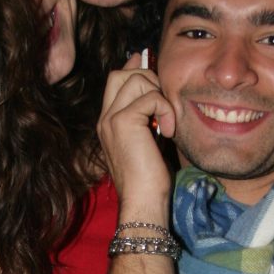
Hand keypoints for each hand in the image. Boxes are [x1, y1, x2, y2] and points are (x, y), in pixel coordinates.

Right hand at [97, 53, 176, 221]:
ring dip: (159, 95)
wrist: (143, 202)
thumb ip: (148, 118)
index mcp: (107, 123)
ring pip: (136, 80)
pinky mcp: (124, 122)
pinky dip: (166, 110)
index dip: (134, 70)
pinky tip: (168, 132)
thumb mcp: (148, 142)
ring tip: (166, 122)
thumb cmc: (149, 180)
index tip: (150, 71)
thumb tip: (158, 94)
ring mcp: (111, 119)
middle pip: (121, 74)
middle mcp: (105, 119)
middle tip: (163, 104)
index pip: (115, 82)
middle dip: (148, 79)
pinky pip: (151, 97)